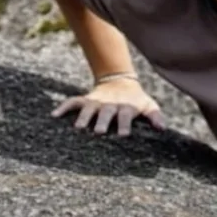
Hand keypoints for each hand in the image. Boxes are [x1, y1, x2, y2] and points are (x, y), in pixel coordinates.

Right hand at [51, 76, 166, 136]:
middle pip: (106, 112)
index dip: (125, 124)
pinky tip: (54, 115)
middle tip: (99, 132)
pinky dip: (63, 107)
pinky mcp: (86, 100)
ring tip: (78, 127)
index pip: (125, 115)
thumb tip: (162, 128)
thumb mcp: (147, 105)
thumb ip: (155, 116)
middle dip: (102, 121)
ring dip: (84, 116)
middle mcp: (110, 105)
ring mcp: (96, 102)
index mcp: (125, 107)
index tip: (124, 134)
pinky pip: (72, 102)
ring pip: (88, 108)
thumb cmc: (136, 100)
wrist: (120, 82)